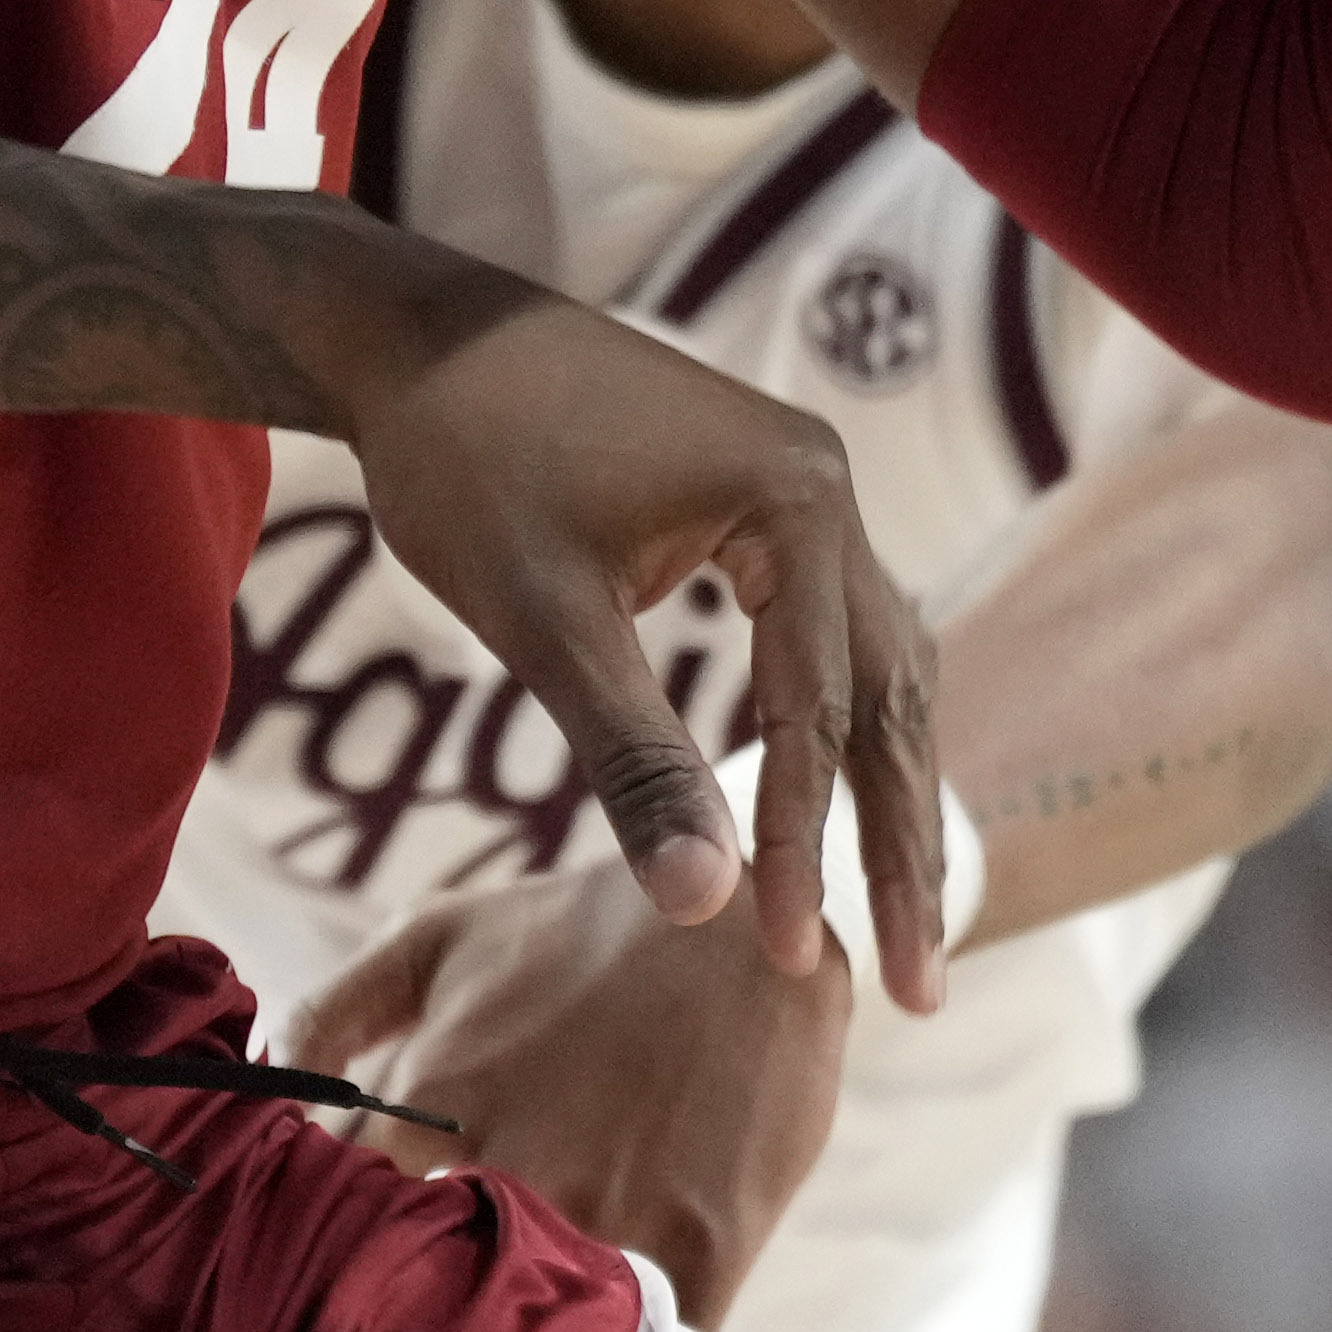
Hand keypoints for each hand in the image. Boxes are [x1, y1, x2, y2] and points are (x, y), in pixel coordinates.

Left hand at [286, 863, 849, 1323]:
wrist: (754, 920)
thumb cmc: (582, 929)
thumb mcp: (439, 938)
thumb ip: (336, 1011)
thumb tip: (268, 1088)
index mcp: (435, 1107)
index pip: (340, 1228)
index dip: (340, 1254)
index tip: (352, 1262)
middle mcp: (513, 1170)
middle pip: (429, 1298)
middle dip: (422, 1305)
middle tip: (434, 1290)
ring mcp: (611, 1216)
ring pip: (535, 1329)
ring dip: (525, 1323)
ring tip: (524, 1303)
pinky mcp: (704, 1250)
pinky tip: (612, 1318)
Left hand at [322, 271, 949, 1009]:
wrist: (416, 340)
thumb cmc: (466, 465)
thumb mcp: (544, 622)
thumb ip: (634, 761)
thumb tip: (705, 908)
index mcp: (796, 499)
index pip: (818, 707)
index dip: (801, 846)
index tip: (787, 961)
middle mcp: (829, 487)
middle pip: (887, 695)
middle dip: (896, 844)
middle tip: (914, 992)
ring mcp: (808, 490)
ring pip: (877, 669)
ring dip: (884, 794)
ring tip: (901, 921)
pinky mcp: (771, 504)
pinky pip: (836, 634)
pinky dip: (844, 729)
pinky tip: (840, 804)